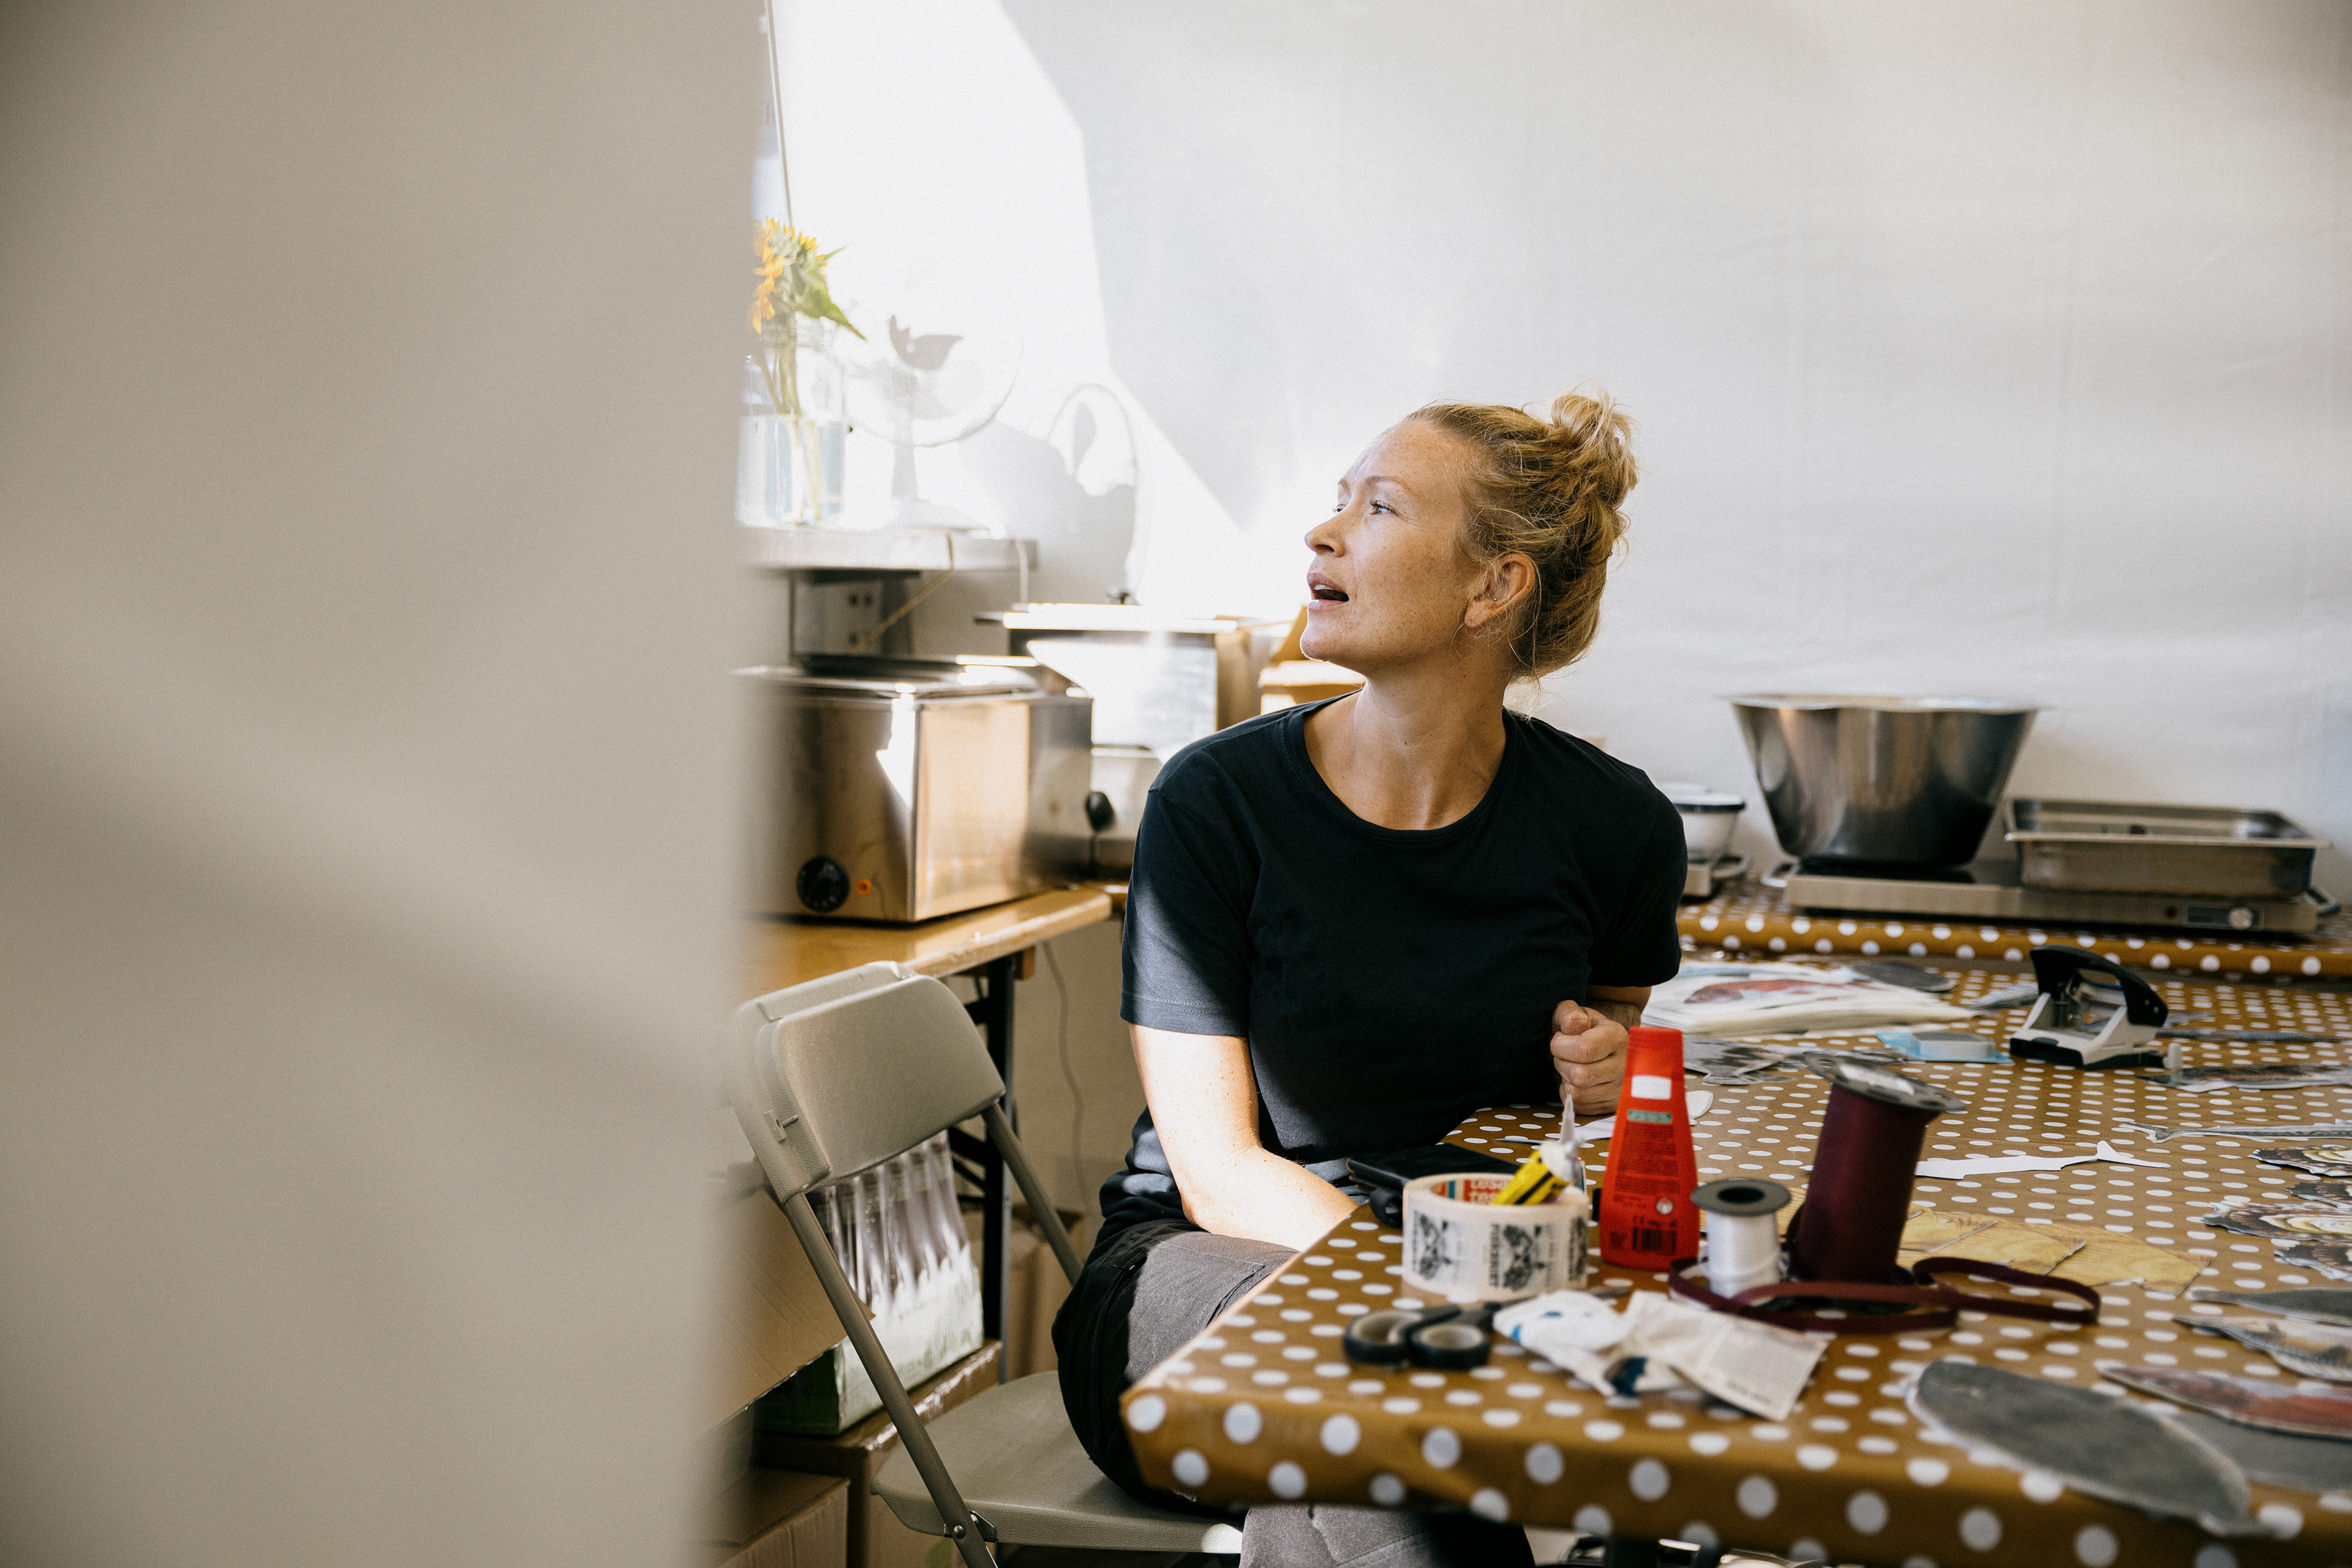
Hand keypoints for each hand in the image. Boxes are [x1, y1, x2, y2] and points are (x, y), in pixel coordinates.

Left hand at [1549, 999, 1627, 1115]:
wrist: (1603, 1050)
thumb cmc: (1586, 1031)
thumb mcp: (1578, 1015)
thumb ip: (1570, 1014)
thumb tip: (1574, 1024)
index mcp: (1617, 1038)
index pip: (1585, 1049)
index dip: (1561, 1046)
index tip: (1560, 1039)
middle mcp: (1624, 1066)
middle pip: (1580, 1076)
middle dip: (1561, 1064)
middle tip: (1565, 1055)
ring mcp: (1620, 1089)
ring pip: (1578, 1094)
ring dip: (1565, 1080)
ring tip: (1573, 1066)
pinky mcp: (1611, 1105)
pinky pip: (1578, 1106)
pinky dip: (1570, 1094)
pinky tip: (1577, 1081)